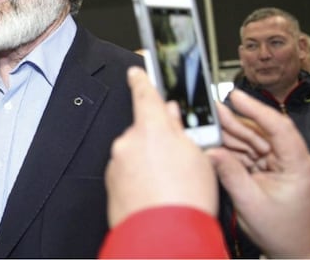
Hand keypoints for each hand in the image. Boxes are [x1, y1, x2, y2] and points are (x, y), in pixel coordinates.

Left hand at [105, 67, 216, 226]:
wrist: (163, 238)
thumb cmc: (186, 201)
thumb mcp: (198, 157)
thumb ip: (182, 131)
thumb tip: (173, 116)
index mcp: (151, 128)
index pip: (144, 94)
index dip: (142, 79)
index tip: (136, 70)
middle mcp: (128, 142)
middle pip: (144, 129)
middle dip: (158, 139)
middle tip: (179, 160)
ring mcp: (117, 163)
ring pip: (136, 153)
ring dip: (150, 162)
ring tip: (171, 184)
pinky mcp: (111, 183)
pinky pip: (127, 172)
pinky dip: (140, 179)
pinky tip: (157, 194)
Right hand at [208, 89, 309, 257]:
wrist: (294, 250)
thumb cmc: (281, 232)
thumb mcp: (250, 203)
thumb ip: (230, 174)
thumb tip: (211, 151)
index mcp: (299, 166)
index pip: (279, 127)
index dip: (256, 109)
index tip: (236, 97)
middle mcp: (295, 160)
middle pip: (263, 131)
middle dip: (238, 120)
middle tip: (214, 108)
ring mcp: (285, 164)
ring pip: (256, 140)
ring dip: (234, 133)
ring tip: (212, 121)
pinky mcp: (274, 169)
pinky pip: (253, 152)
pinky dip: (236, 148)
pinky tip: (219, 141)